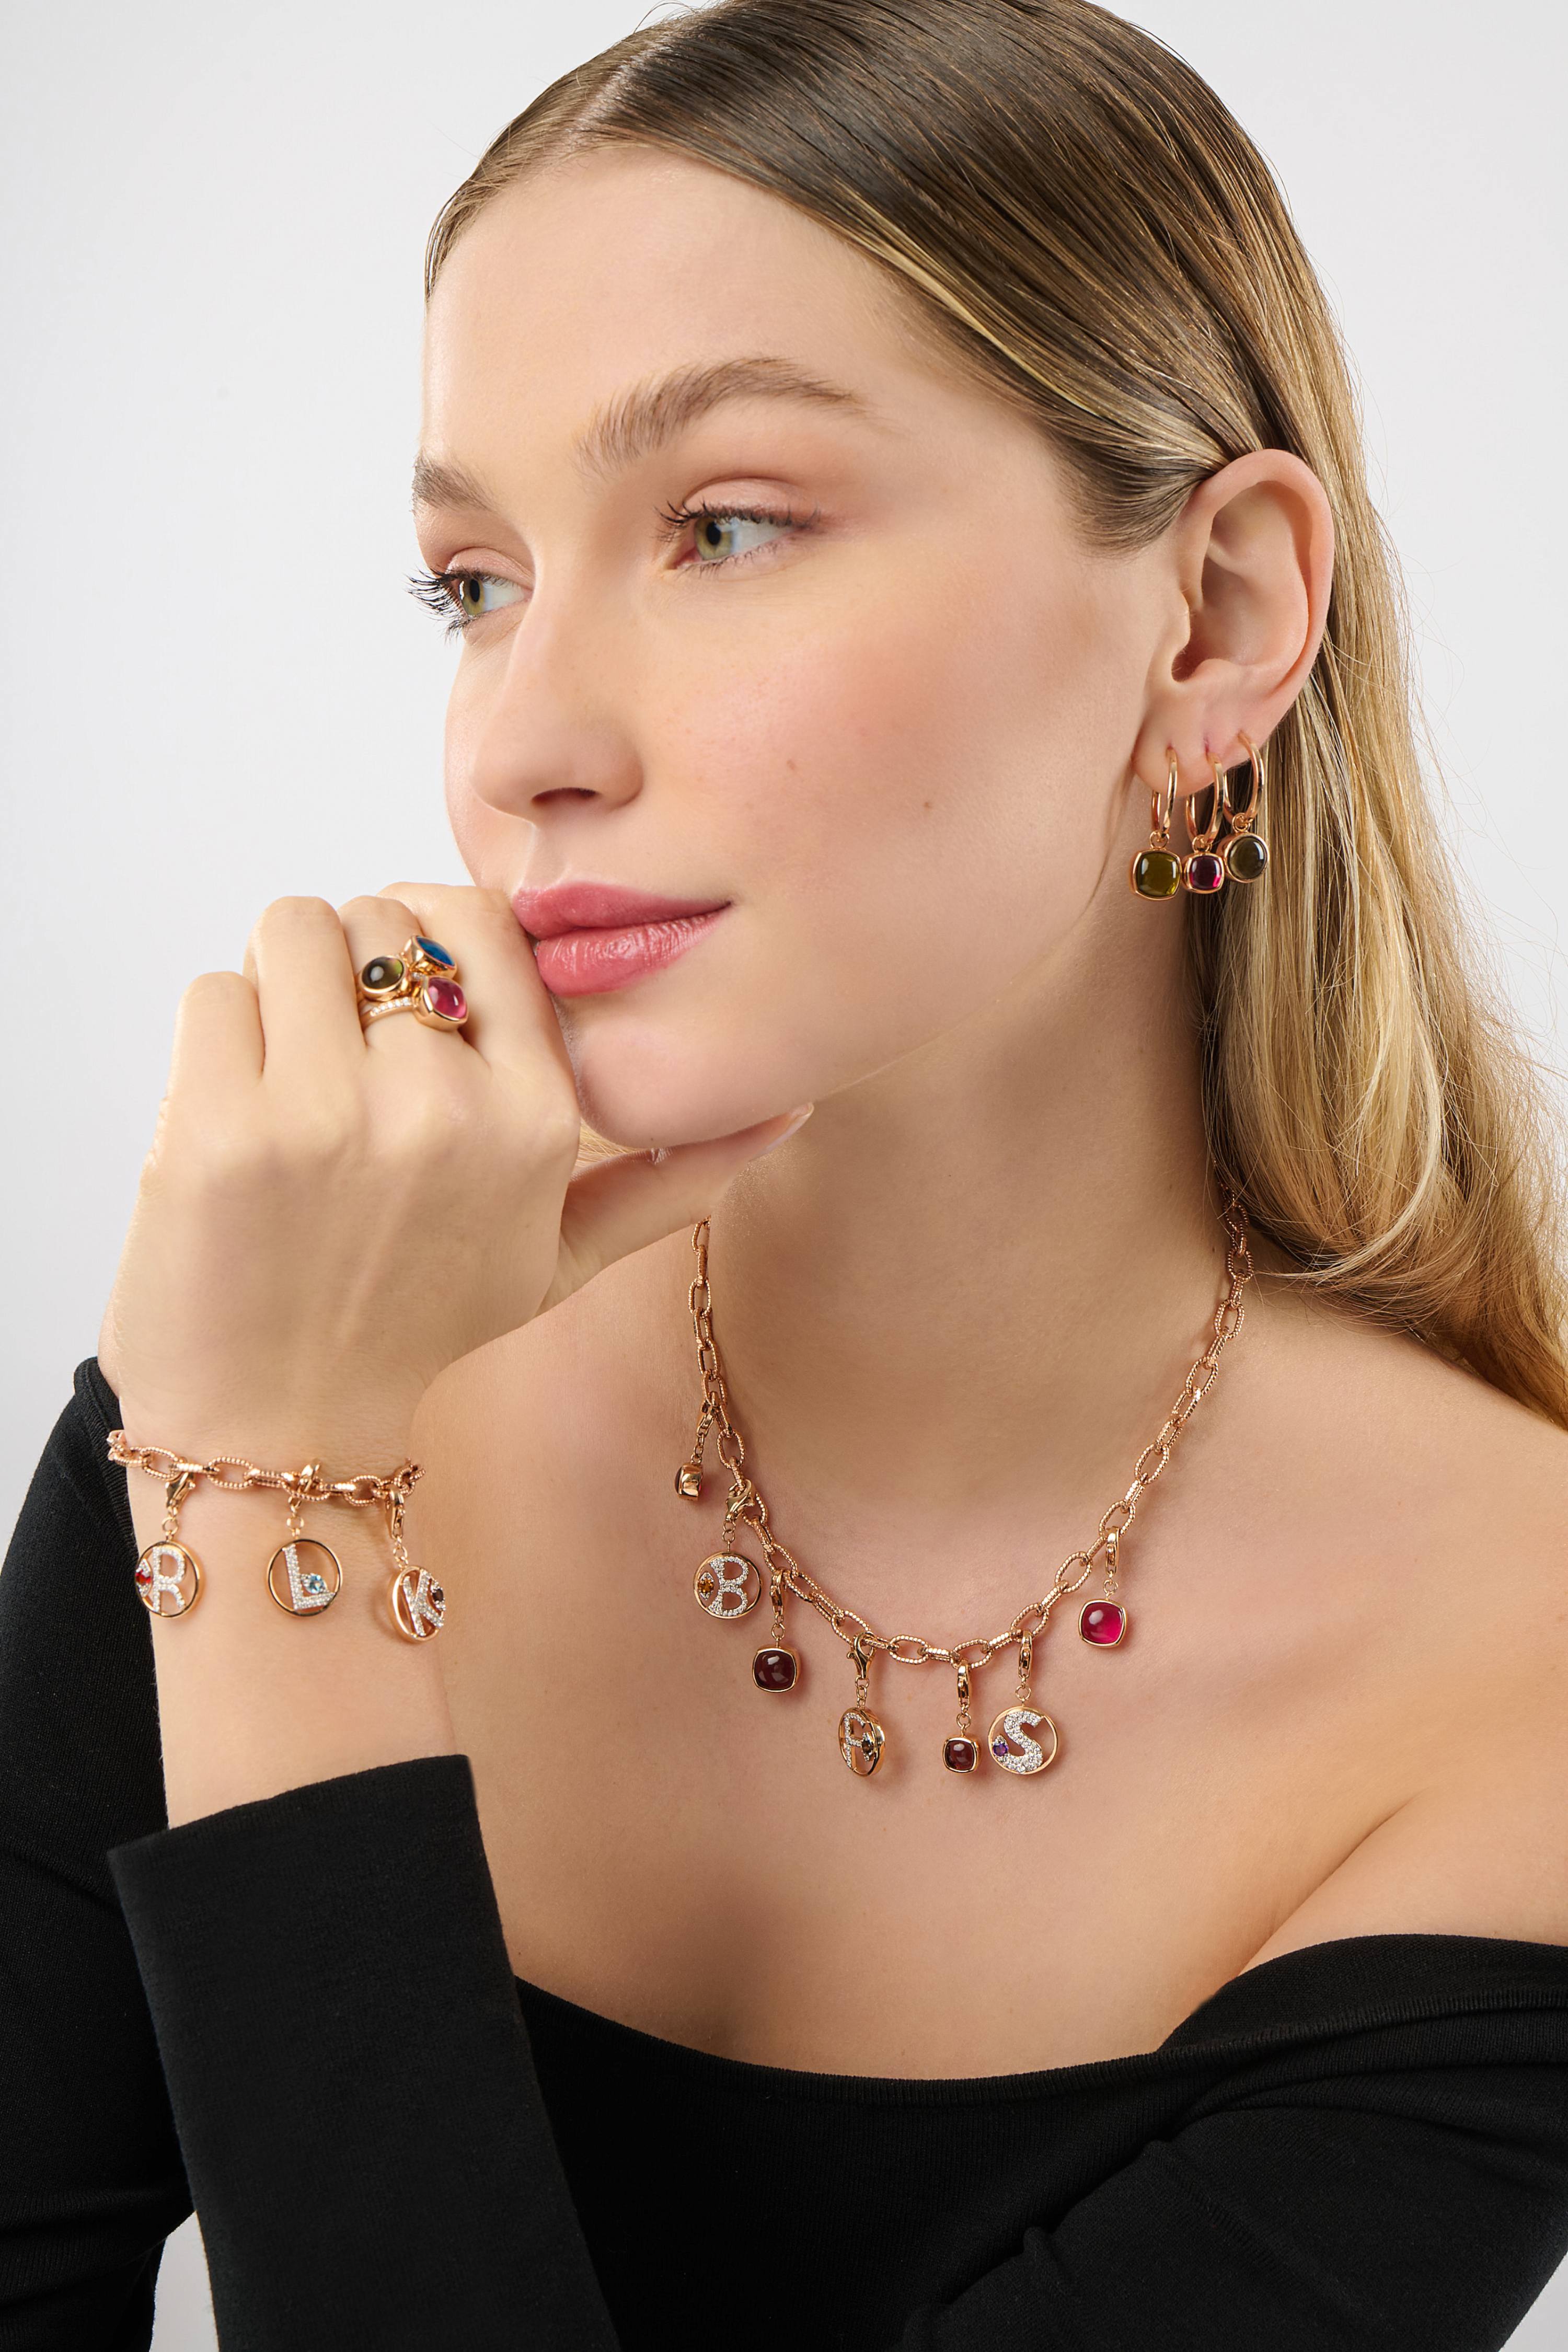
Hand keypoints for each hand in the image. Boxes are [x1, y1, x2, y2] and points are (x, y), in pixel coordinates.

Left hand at [99, 884, 808, 1464]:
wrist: (286, 1428)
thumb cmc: (421, 1324)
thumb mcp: (562, 1257)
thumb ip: (671, 1177)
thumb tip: (792, 1105)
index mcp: (538, 1118)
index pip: (485, 919)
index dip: (435, 932)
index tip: (411, 991)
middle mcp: (445, 1109)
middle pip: (381, 911)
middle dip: (353, 964)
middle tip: (342, 1054)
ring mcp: (325, 1116)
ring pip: (294, 928)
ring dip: (281, 983)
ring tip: (288, 1071)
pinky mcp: (218, 1129)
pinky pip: (215, 991)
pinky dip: (219, 1036)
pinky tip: (236, 1113)